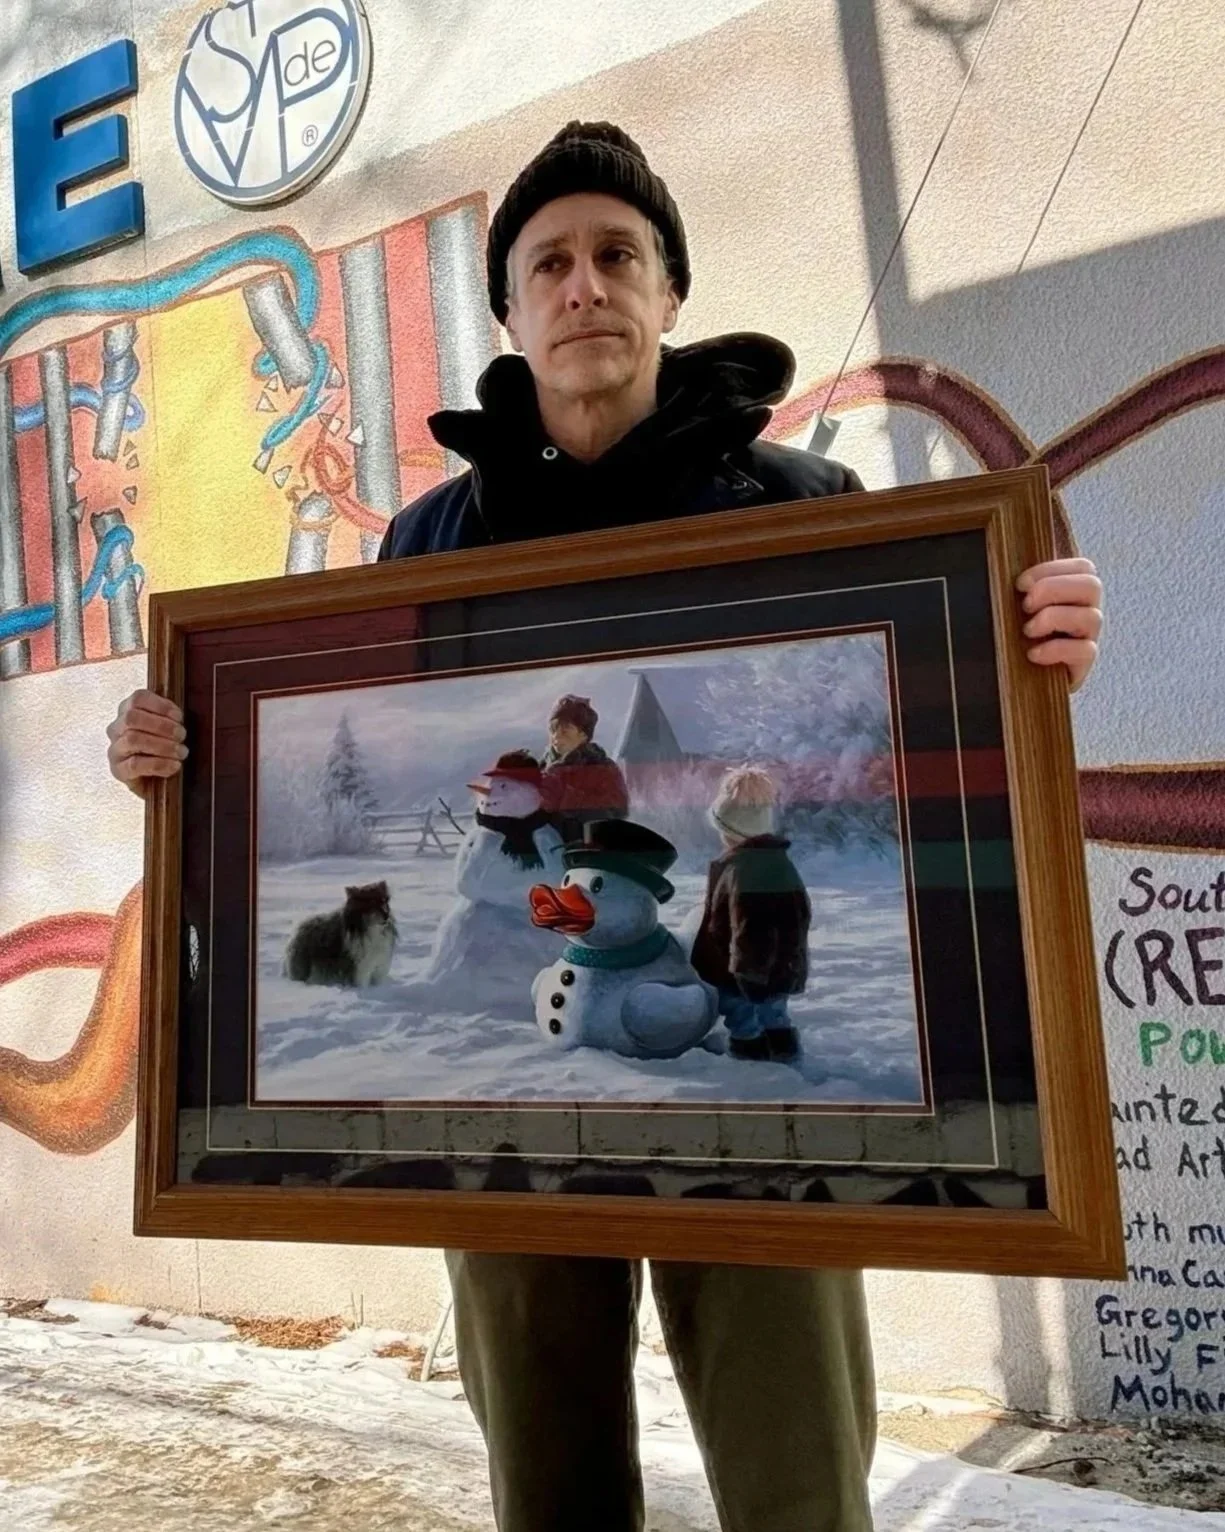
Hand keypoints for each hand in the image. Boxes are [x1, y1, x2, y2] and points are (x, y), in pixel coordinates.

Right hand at [106, 689, 186, 796]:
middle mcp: (116, 729)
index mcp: (127, 711)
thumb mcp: (168, 729)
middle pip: (132, 718)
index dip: (160, 705)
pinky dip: (159, 764)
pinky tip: (174, 766)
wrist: (157, 782)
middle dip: (162, 725)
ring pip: (133, 739)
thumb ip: (170, 717)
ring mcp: (115, 750)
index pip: (137, 698)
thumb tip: (179, 716)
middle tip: (182, 735)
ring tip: (181, 752)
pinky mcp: (118, 770)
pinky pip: (135, 764)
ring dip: (163, 745)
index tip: (179, 716)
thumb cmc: (164, 750)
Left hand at [1016, 557, 1101, 692]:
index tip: (1020, 583)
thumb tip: (1011, 571)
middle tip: (1026, 605)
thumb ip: (1023, 588)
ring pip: (1092, 617)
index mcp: (1074, 591)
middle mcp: (1086, 610)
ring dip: (1053, 618)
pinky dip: (1056, 649)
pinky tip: (1033, 654)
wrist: (1016, 680)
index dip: (1051, 569)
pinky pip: (1086, 650)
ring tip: (1027, 631)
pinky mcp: (1083, 663)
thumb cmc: (1014, 636)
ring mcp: (1088, 637)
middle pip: (1092, 586)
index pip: (1083, 567)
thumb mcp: (1015, 607)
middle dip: (1053, 589)